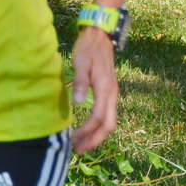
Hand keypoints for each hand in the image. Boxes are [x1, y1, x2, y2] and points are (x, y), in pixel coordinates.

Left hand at [69, 25, 117, 152]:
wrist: (100, 35)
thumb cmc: (88, 48)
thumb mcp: (81, 62)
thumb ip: (80, 82)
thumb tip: (78, 102)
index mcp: (105, 88)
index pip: (98, 118)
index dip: (86, 132)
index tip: (72, 140)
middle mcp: (112, 93)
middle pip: (109, 125)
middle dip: (94, 140)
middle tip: (78, 150)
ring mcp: (112, 93)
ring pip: (110, 121)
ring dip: (97, 135)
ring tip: (81, 143)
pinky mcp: (109, 91)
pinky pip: (107, 115)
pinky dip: (98, 126)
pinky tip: (87, 129)